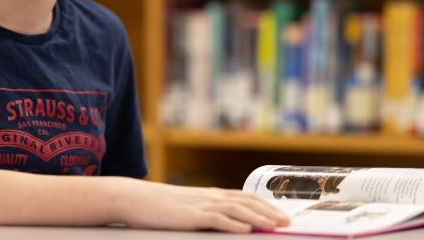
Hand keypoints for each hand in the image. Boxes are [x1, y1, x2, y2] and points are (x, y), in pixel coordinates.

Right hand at [116, 179, 290, 232]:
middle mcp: (210, 196)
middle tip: (287, 222)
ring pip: (237, 209)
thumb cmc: (160, 206)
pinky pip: (217, 219)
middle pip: (247, 201)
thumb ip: (207, 212)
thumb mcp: (188, 206)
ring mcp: (201, 205)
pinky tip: (246, 229)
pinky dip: (234, 223)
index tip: (282, 213)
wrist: (136, 198)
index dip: (266, 205)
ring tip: (275, 226)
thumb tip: (227, 221)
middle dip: (269, 211)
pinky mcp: (191, 216)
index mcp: (211, 194)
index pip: (246, 197)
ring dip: (259, 217)